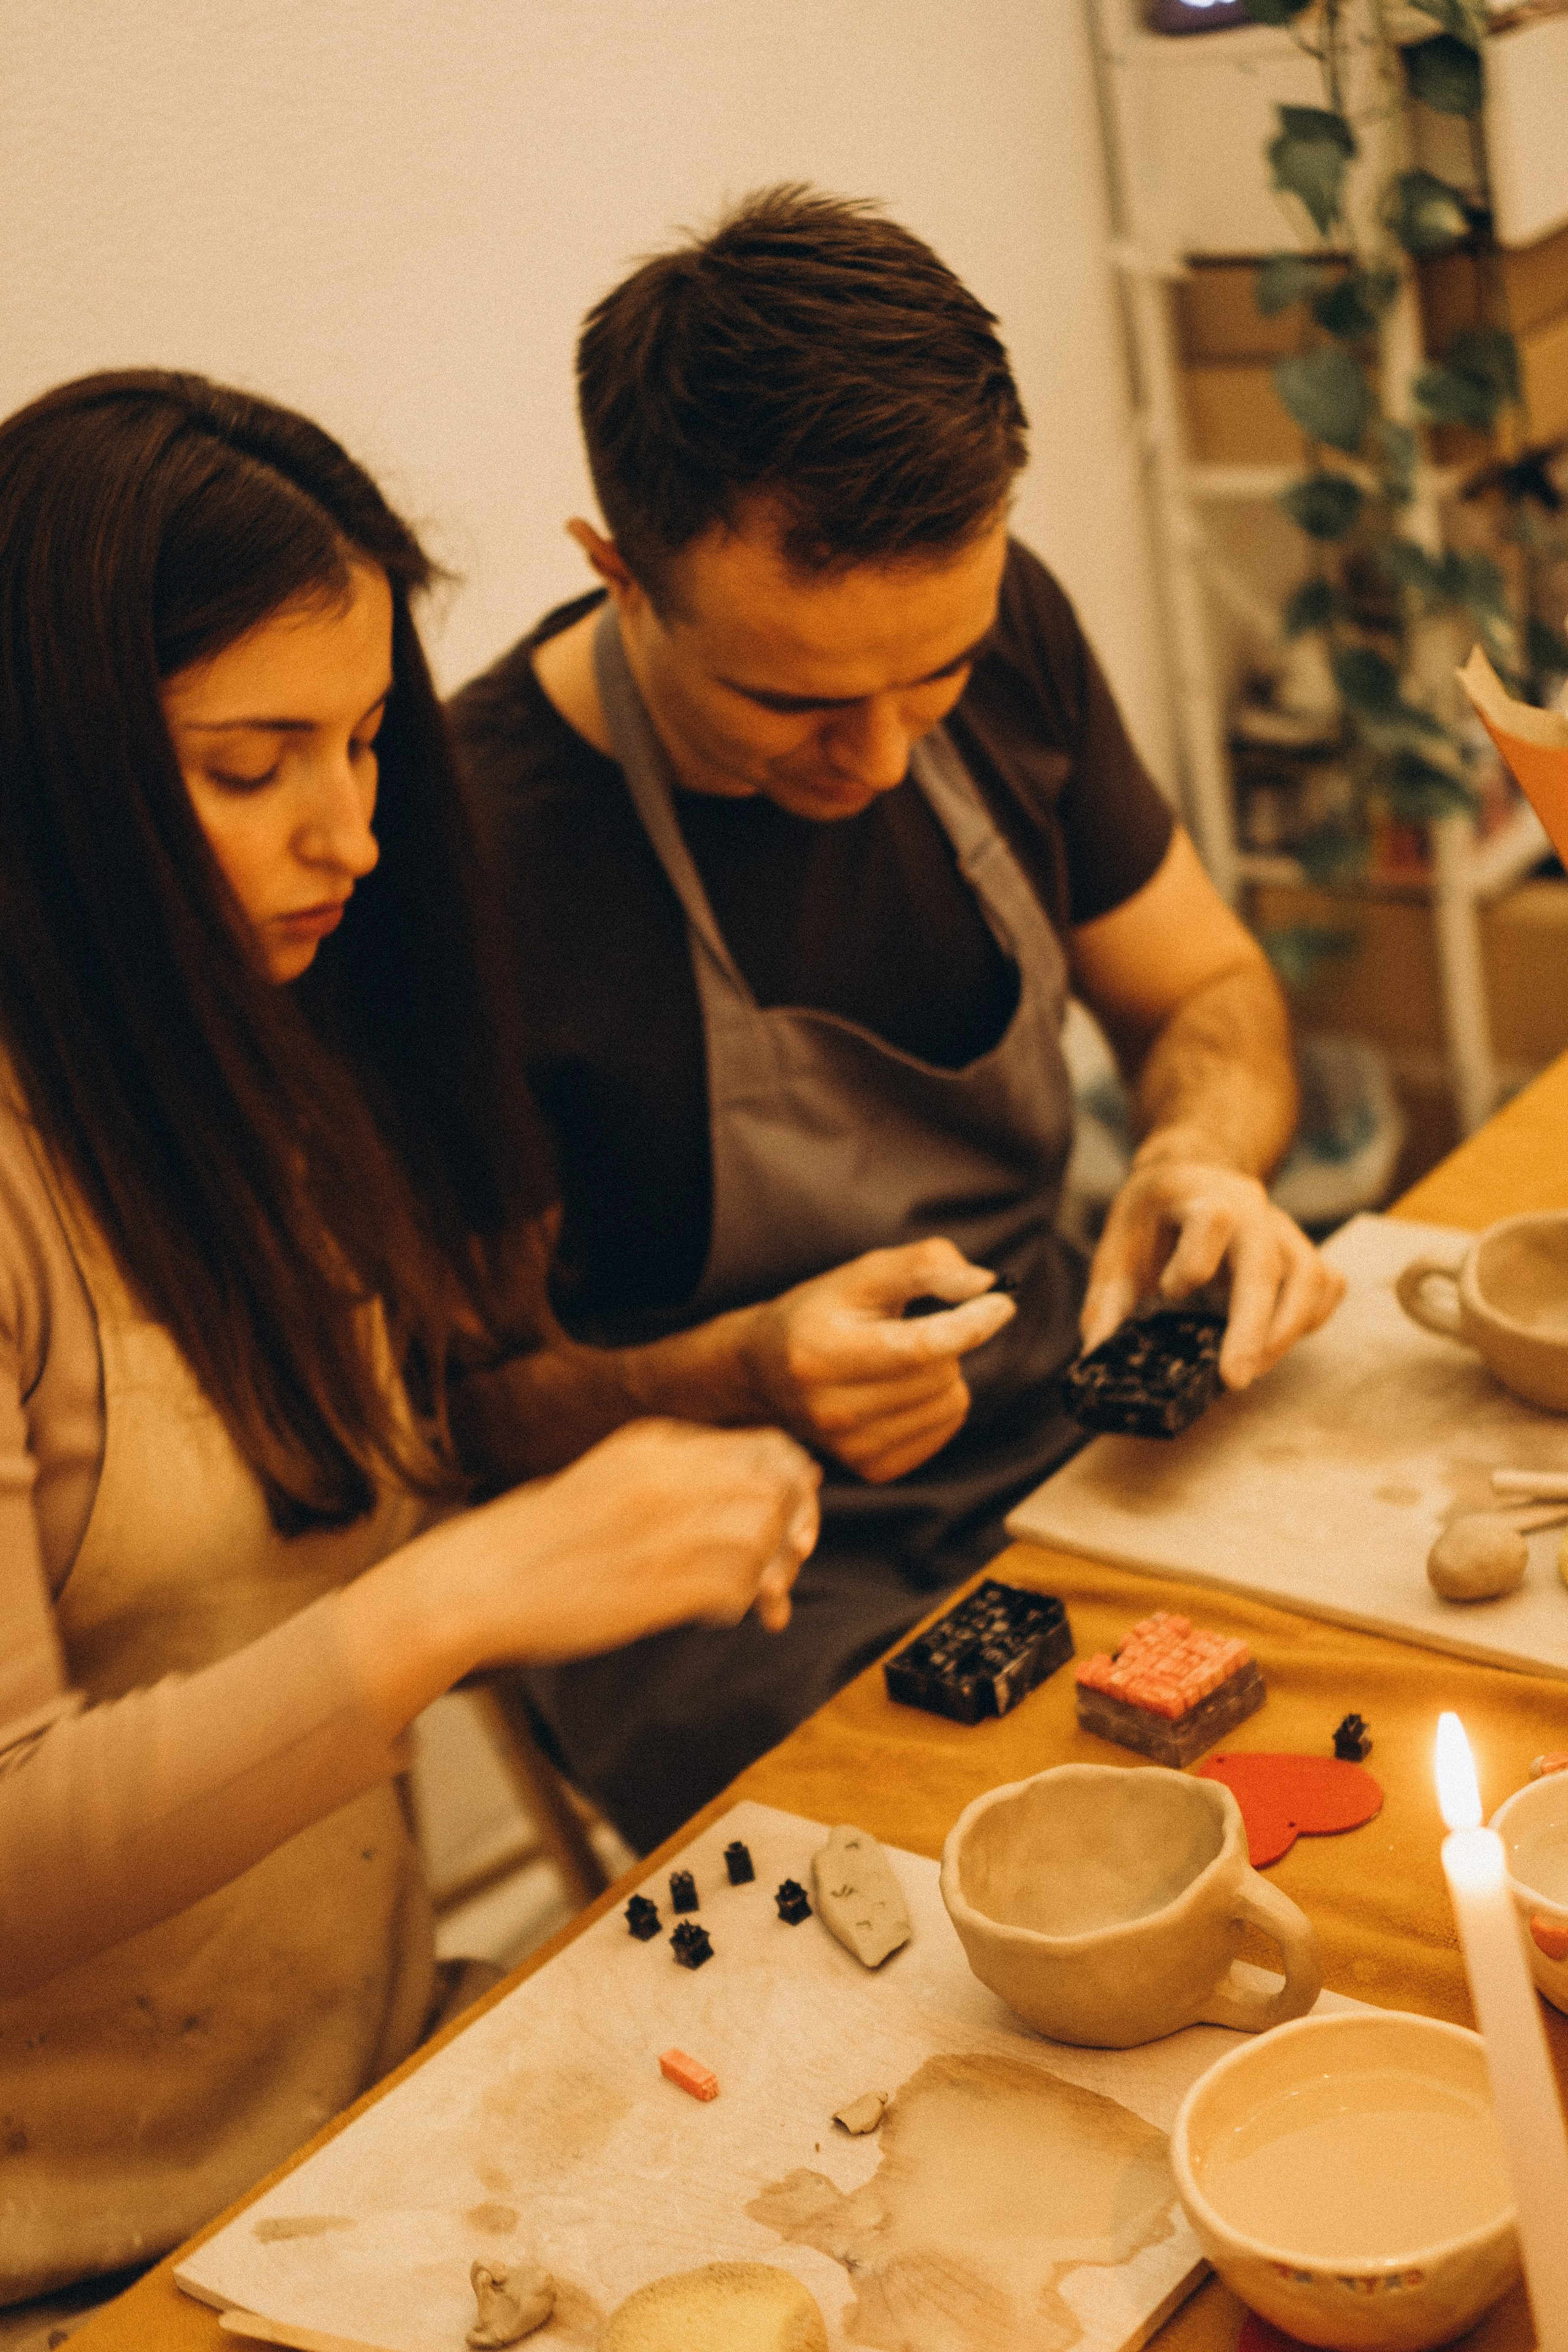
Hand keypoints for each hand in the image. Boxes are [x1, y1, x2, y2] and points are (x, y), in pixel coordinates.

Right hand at [480, 1419, 822, 1655]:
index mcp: (654, 1445)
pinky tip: (717, 1616)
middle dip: (796, 1528)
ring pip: (765, 1535)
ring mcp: (662, 1529)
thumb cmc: (541, 1540)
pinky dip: (741, 1604)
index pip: (765, 1446)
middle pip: (778, 1486)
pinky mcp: (657, 1585)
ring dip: (771, 1570)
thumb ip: (675, 1478)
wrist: (477, 1581)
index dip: (795, 1483)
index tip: (796, 1518)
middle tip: (786, 1566)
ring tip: (752, 1596)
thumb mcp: (611, 1479)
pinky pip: (737, 1587)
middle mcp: (666, 1476)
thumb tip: (755, 1495)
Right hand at [740, 1238, 1016, 1482]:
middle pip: (940, 1375)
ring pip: (950, 1405)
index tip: (1001, 1301)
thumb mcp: (863, 1273)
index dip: (971, 1323)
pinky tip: (904, 1390)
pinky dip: (939, 1404)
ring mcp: (850, 1448)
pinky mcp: (871, 1469)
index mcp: (823, 1353)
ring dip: (944, 1375)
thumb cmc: (821, 1313)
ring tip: (902, 1361)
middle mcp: (832, 1410)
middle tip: (910, 1329)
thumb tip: (986, 1286)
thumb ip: (925, 1266)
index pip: (920, 1348)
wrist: (766, 1371)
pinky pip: (945, 1430)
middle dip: (946, 1343)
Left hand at [1081, 1156, 1343, 1389]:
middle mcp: (1250, 1208)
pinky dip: (1312, 1318)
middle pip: (1266, 1265)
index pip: (1212, 1222)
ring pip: (1310, 1276)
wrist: (1193, 1173)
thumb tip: (1096, 1354)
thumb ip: (1106, 1298)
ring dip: (1286, 1330)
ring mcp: (1283, 1228)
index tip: (1169, 1294)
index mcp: (1199, 1196)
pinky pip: (1327, 1284)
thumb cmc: (1152, 1215)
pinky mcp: (1301, 1249)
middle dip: (1252, 1327)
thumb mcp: (1117, 1243)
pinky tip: (1280, 1342)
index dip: (1193, 1264)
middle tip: (1235, 1379)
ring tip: (1254, 1368)